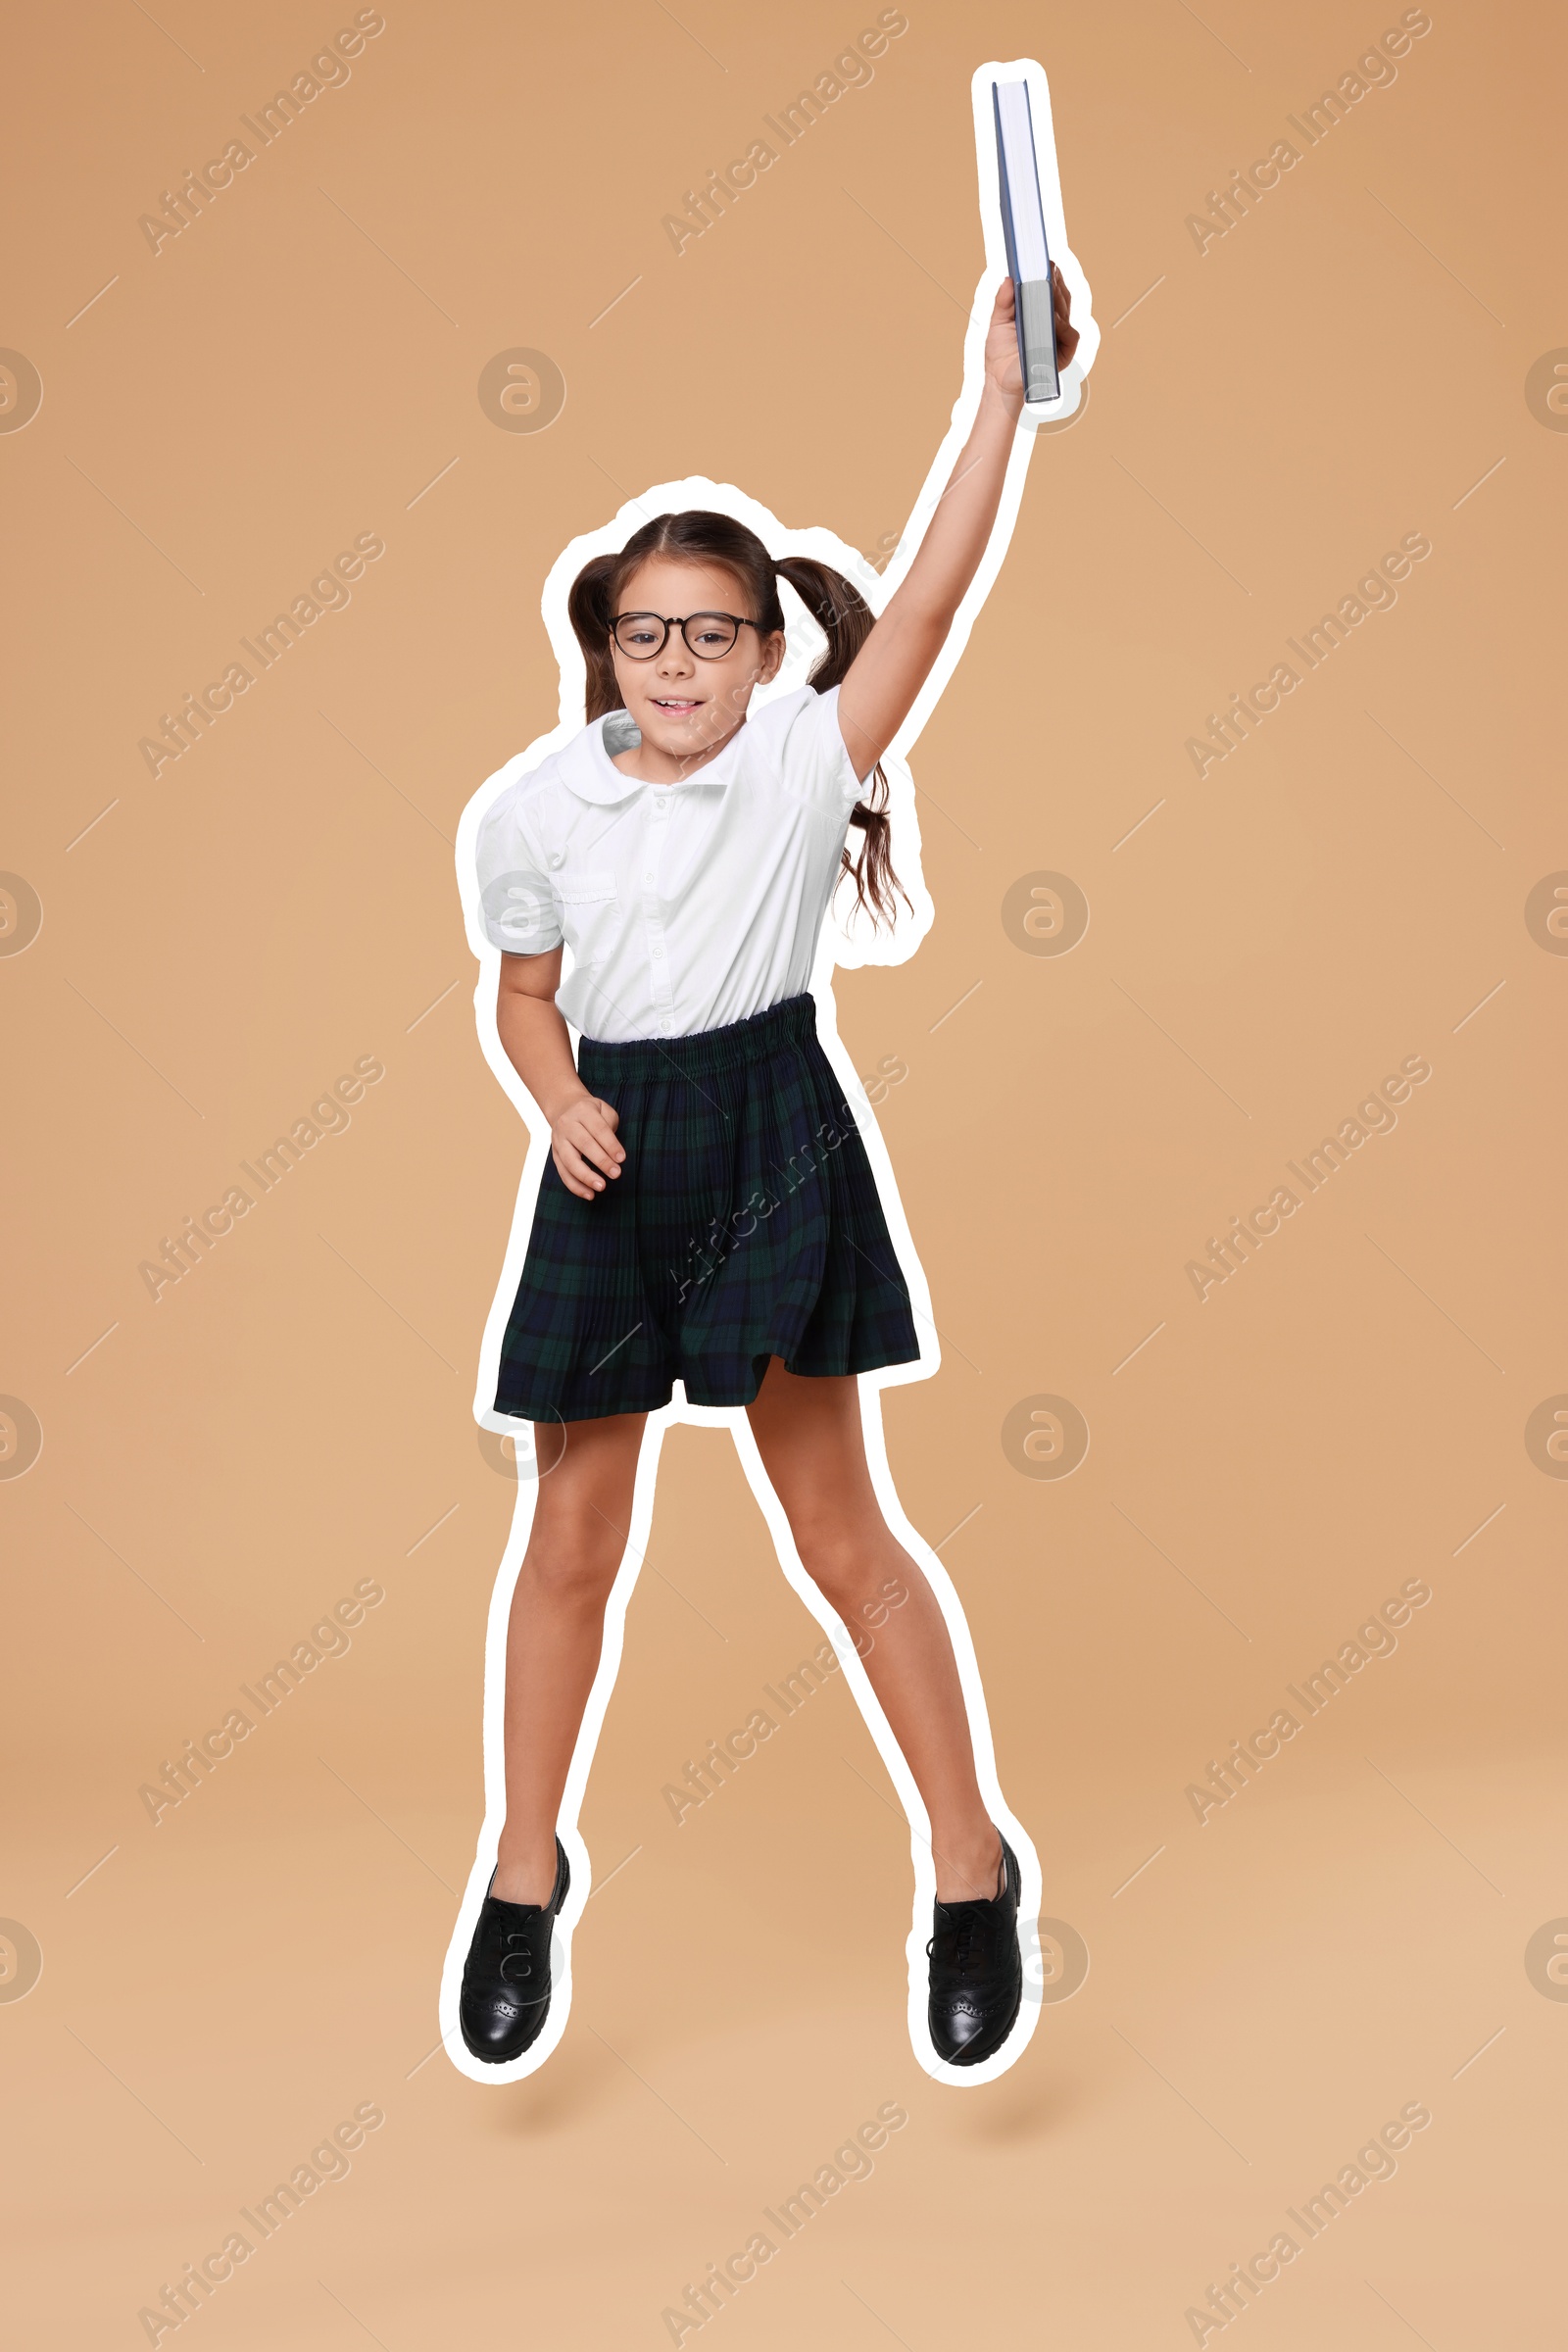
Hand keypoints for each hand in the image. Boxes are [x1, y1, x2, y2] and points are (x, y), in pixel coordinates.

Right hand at [551, 1093, 623, 1199]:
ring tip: (601, 1187)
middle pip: (584, 1144)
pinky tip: (589, 1194)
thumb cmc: (591, 1113)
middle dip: (601, 1161)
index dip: (610, 1144)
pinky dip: (575, 1186)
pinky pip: (563, 1173)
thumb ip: (610, 1124)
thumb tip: (613, 1150)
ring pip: (570, 1161)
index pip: (598, 1129)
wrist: (564, 1109)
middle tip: (616, 1174)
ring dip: (586, 1176)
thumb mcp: (603, 1109)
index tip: (622, 1158)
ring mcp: (558, 1141)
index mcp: (582, 1111)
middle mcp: (567, 1125)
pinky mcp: (554, 1155)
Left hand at [983, 272, 1078, 402]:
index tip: (1043, 261)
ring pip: (1066, 309)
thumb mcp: (998, 322)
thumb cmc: (1000, 353)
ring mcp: (1060, 335)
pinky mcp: (1064, 353)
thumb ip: (1003, 301)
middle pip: (1061, 293)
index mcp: (1040, 310)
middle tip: (1045, 271)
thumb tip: (1010, 278)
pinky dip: (1062, 325)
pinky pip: (1070, 334)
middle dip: (1053, 281)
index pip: (1051, 286)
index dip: (1050, 272)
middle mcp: (1053, 320)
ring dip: (1056, 299)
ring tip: (1045, 290)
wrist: (999, 381)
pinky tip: (1052, 320)